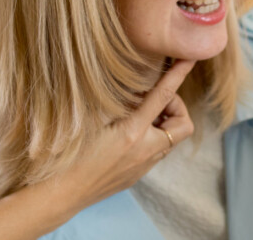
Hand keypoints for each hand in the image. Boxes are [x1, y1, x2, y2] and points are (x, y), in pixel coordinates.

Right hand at [55, 59, 197, 207]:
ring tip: (138, 116)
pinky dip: (151, 138)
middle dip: (176, 108)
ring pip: (171, 139)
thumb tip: (129, 86)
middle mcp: (145, 150)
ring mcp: (144, 166)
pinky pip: (157, 152)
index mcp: (132, 132)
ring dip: (163, 123)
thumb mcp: (87, 118)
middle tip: (153, 101)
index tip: (191, 59)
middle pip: (184, 124)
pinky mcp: (138, 175)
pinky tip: (128, 135)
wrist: (61, 193)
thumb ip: (111, 100)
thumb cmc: (67, 153)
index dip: (179, 74)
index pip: (163, 96)